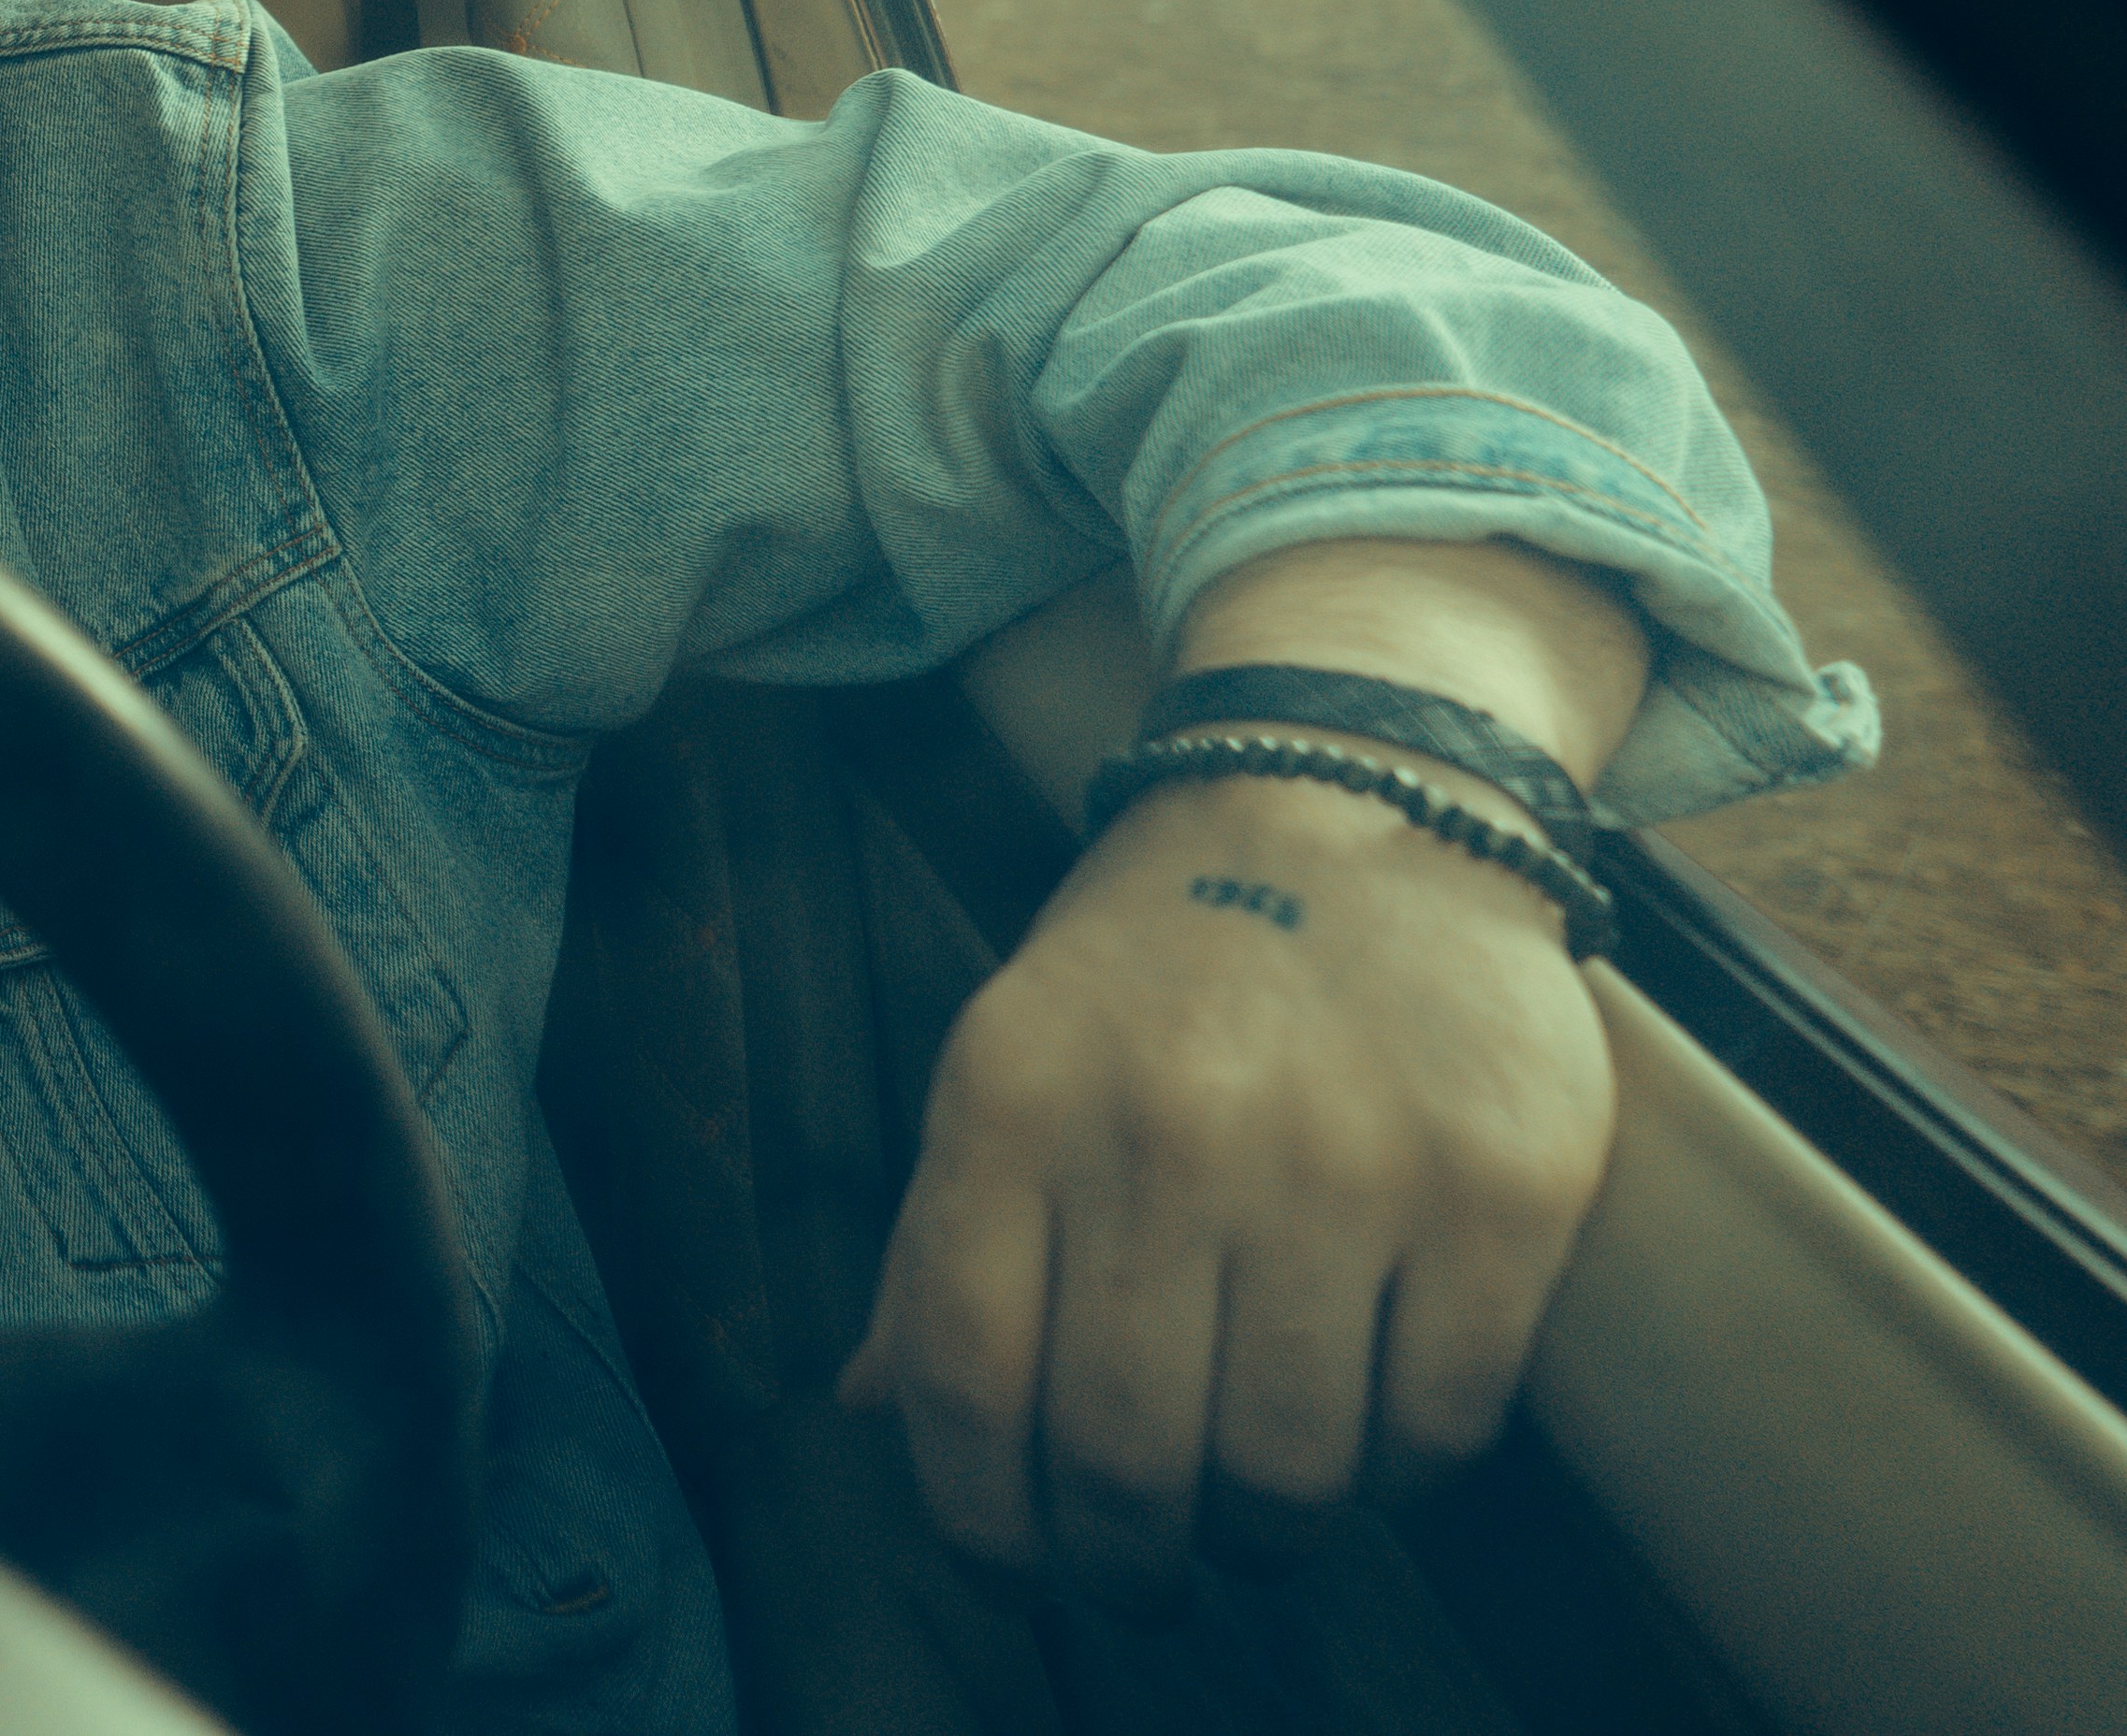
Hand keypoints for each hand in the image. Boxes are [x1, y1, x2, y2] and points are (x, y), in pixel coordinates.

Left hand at [841, 537, 1645, 1610]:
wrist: (1356, 801)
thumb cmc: (1155, 970)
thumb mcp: (1005, 1065)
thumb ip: (939, 1241)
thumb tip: (871, 1412)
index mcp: (1013, 1103)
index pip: (968, 1383)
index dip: (986, 1522)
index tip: (1020, 1569)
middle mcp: (1170, 1132)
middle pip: (1132, 1454)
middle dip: (1131, 1560)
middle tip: (1149, 1574)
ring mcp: (1347, 1158)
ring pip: (1294, 1467)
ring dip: (1271, 1534)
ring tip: (1262, 1516)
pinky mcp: (1504, 1185)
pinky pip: (1441, 1421)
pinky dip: (1396, 1472)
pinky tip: (1367, 1437)